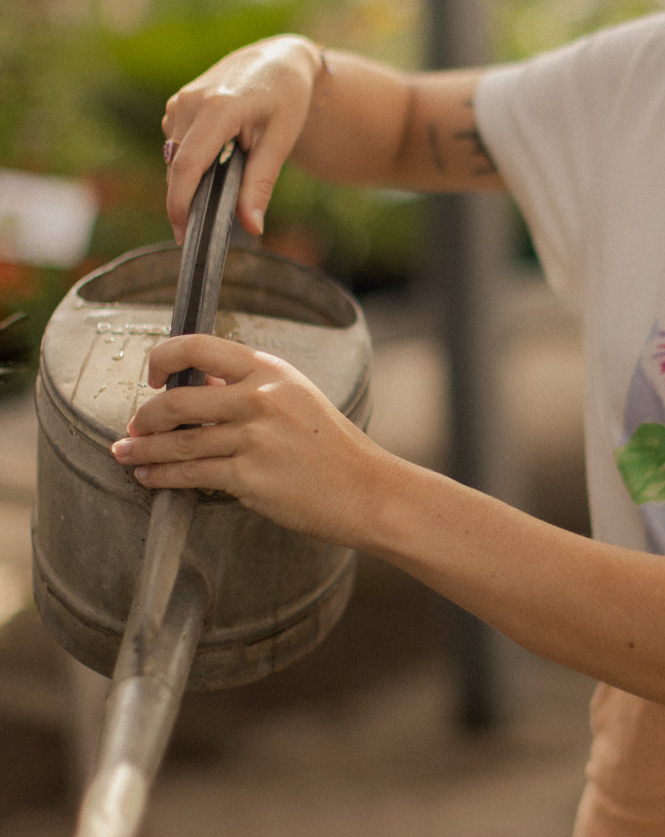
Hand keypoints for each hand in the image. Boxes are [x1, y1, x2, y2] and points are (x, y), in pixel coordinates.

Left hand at [110, 334, 394, 548]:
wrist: (367, 490)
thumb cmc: (332, 446)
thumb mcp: (296, 398)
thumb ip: (248, 388)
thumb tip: (195, 386)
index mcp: (270, 370)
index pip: (198, 347)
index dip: (162, 357)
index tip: (151, 375)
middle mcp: (260, 399)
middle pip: (176, 401)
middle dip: (143, 418)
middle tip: (132, 427)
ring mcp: (254, 438)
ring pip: (178, 443)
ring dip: (143, 451)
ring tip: (126, 454)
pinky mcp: (250, 477)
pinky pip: (191, 475)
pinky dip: (161, 477)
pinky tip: (149, 477)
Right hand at [162, 35, 324, 242]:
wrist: (278, 60)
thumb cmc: (286, 99)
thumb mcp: (281, 141)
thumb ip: (261, 183)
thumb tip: (252, 226)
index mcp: (219, 108)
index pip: (189, 165)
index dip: (181, 203)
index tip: (182, 234)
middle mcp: (191, 102)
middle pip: (177, 166)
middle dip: (184, 201)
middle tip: (196, 233)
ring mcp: (180, 101)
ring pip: (175, 158)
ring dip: (191, 179)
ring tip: (226, 181)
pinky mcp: (177, 104)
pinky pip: (176, 145)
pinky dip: (192, 161)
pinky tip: (219, 158)